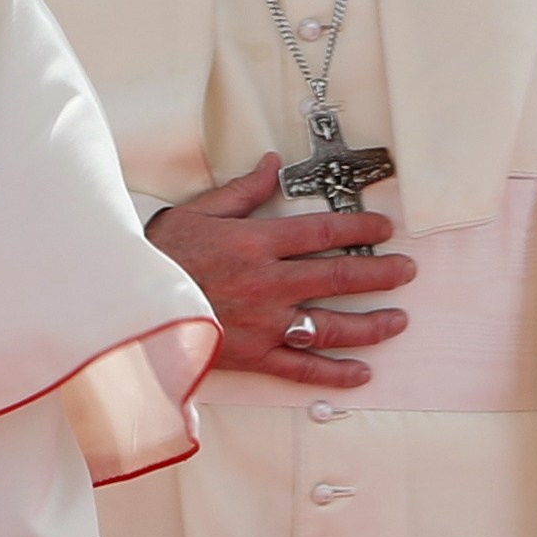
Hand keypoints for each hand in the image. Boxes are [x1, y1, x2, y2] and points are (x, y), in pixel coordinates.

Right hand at [145, 154, 415, 386]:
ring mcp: (263, 323)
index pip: (325, 233)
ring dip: (371, 325)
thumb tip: (272, 163)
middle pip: (340, 278)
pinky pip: (301, 368)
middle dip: (381, 275)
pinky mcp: (253, 356)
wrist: (128, 304)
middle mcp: (268, 283)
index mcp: (257, 243)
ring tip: (399, 321)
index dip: (362, 230)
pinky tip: (361, 373)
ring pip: (330, 326)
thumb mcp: (200, 212)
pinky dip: (334, 373)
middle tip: (408, 272)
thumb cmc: (160, 254)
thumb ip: (243, 190)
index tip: (386, 230)